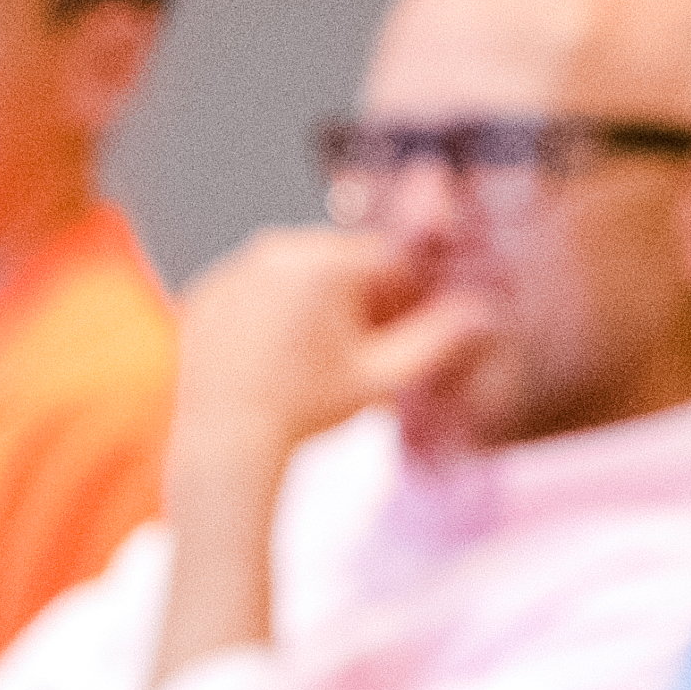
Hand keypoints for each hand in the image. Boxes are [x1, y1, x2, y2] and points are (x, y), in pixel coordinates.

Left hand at [168, 229, 498, 477]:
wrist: (226, 438)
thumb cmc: (309, 410)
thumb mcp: (382, 377)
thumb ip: (436, 339)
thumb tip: (483, 312)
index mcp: (326, 263)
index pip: (386, 258)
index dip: (401, 292)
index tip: (395, 328)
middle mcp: (276, 250)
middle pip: (339, 260)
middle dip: (356, 295)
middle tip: (353, 348)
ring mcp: (236, 267)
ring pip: (295, 271)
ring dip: (313, 300)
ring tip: (310, 356)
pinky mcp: (207, 289)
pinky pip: (253, 287)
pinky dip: (269, 309)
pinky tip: (274, 353)